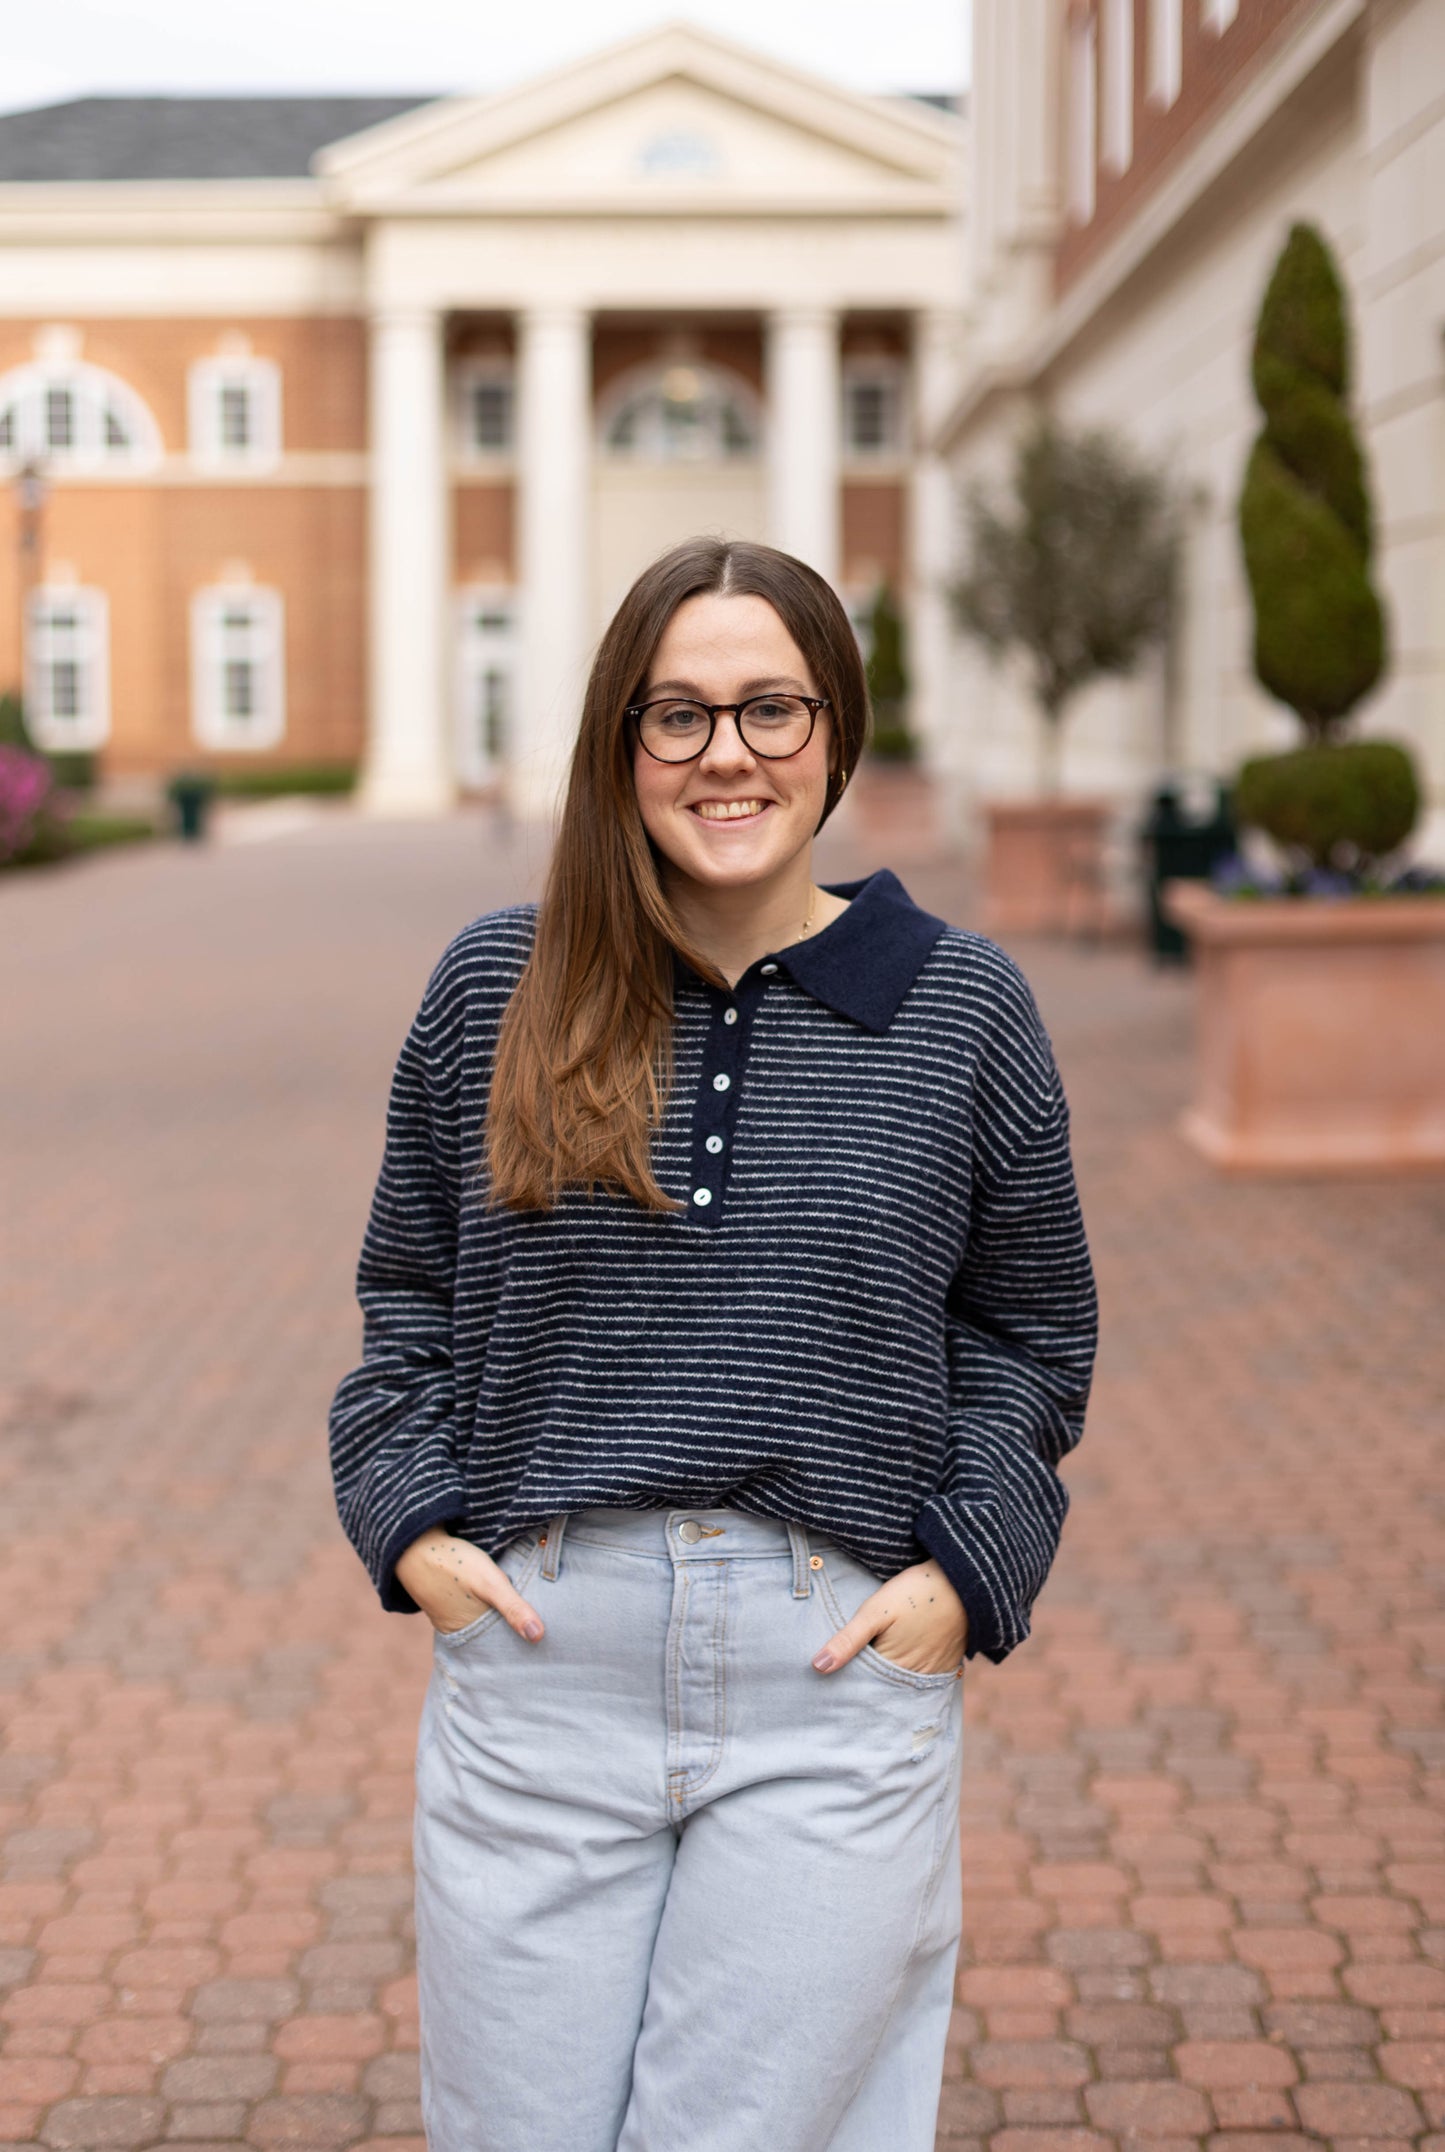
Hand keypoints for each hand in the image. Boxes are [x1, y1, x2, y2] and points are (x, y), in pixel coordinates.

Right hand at [394, 1525, 545, 1641]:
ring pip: (484, 1620)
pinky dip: (486, 1604)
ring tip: (524, 1609)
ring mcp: (451, 1615)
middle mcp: (459, 1629)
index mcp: (470, 1633)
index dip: (522, 1643)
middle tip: (540, 1622)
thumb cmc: (453, 1563)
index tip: (545, 1640)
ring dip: (499, 1615)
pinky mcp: (448, 1599)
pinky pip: (473, 1608)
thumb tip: (539, 1637)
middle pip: (494, 1634)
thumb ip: (514, 1608)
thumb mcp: (490, 1583)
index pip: (503, 1646)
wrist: (414, 1542)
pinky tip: (496, 1595)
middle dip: (512, 1630)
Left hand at [812, 1560, 966, 1676]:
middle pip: (882, 1686)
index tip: (830, 1676)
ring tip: (871, 1664)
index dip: (846, 1679)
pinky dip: (908, 1671)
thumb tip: (817, 1667)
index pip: (862, 1684)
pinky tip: (898, 1658)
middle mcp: (914, 1678)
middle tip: (844, 1675)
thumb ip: (848, 1640)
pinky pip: (922, 1676)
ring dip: (887, 1677)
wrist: (964, 1580)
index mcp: (893, 1668)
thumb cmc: (916, 1592)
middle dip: (865, 1682)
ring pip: (901, 1682)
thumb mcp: (876, 1610)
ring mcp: (933, 1672)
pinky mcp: (946, 1662)